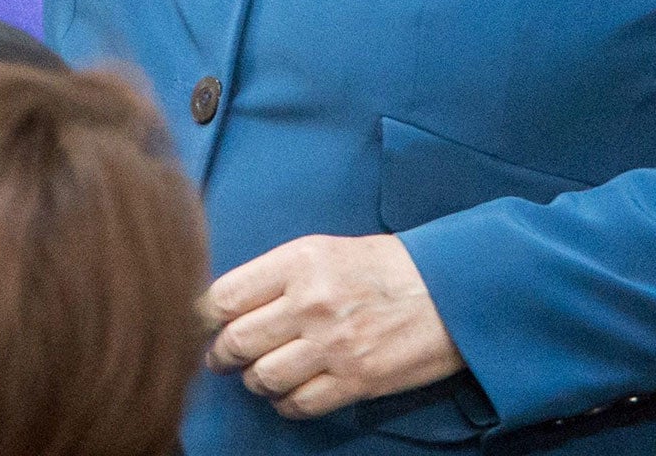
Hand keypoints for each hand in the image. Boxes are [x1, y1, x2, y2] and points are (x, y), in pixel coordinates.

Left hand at [203, 234, 464, 419]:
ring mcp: (332, 345)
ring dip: (255, 380)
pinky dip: (286, 403)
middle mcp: (311, 302)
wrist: (450, 290)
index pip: (225, 296)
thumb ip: (277, 275)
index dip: (205, 316)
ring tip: (261, 372)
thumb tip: (225, 306)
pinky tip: (291, 390)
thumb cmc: (385, 267)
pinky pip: (297, 404)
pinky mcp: (354, 380)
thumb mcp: (326, 249)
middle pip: (236, 341)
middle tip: (222, 356)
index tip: (204, 324)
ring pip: (261, 378)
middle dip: (221, 354)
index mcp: (300, 260)